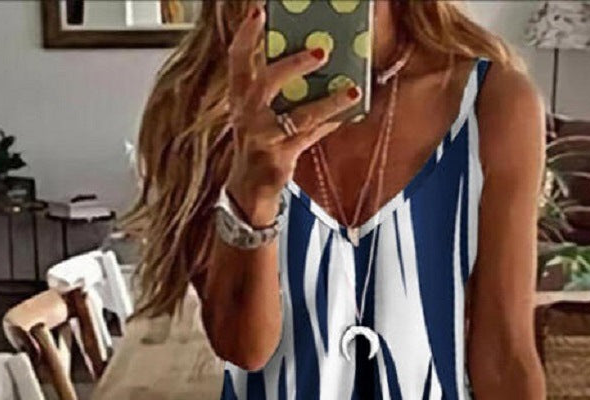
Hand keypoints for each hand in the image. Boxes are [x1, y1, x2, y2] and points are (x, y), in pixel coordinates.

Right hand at [225, 1, 362, 223]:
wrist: (247, 191)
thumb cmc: (257, 144)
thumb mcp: (257, 113)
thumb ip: (274, 87)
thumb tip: (310, 54)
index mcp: (239, 99)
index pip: (237, 60)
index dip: (246, 35)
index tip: (258, 11)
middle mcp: (247, 117)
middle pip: (266, 84)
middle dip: (293, 64)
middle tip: (321, 50)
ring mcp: (262, 140)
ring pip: (299, 116)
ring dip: (328, 102)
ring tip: (352, 90)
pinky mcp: (279, 160)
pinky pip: (310, 138)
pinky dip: (330, 123)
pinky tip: (349, 112)